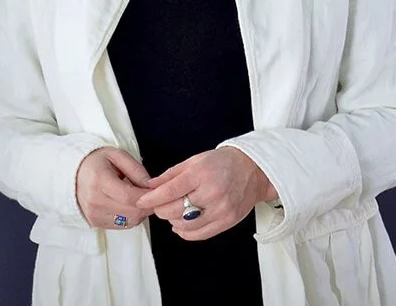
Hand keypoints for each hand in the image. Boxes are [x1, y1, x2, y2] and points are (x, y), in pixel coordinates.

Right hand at [75, 147, 150, 229]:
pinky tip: (130, 204)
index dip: (147, 196)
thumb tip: (151, 185)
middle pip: (131, 212)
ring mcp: (94, 215)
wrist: (73, 173)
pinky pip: (122, 226)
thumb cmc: (97, 161)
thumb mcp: (117, 155)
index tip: (157, 191)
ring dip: (141, 212)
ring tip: (140, 197)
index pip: (129, 197)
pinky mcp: (95, 223)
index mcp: (99, 181)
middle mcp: (95, 201)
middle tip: (152, 194)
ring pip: (129, 222)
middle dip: (148, 205)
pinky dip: (132, 217)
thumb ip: (136, 169)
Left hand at [135, 147, 276, 240]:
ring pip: (184, 225)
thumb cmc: (223, 162)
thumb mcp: (196, 160)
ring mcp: (220, 209)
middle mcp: (211, 192)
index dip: (151, 198)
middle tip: (158, 205)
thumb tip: (150, 186)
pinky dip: (185, 231)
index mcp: (202, 173)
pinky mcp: (227, 221)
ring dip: (172, 220)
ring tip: (172, 211)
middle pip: (174, 210)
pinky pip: (198, 234)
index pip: (169, 191)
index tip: (141, 201)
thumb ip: (172, 174)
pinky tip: (182, 222)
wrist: (254, 170)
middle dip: (160, 209)